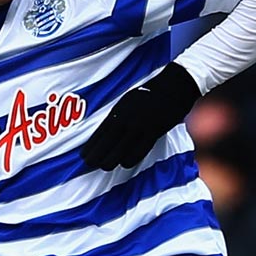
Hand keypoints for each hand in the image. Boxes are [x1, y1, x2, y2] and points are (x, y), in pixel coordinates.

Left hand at [80, 63, 200, 170]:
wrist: (172, 88)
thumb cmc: (149, 95)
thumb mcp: (127, 101)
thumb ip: (117, 116)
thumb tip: (106, 130)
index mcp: (118, 111)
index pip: (99, 133)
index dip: (90, 146)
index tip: (83, 156)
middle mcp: (126, 119)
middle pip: (106, 144)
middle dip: (96, 156)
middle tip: (90, 164)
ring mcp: (139, 126)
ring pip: (120, 150)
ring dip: (111, 160)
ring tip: (105, 166)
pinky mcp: (153, 132)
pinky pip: (139, 151)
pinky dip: (130, 159)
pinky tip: (125, 163)